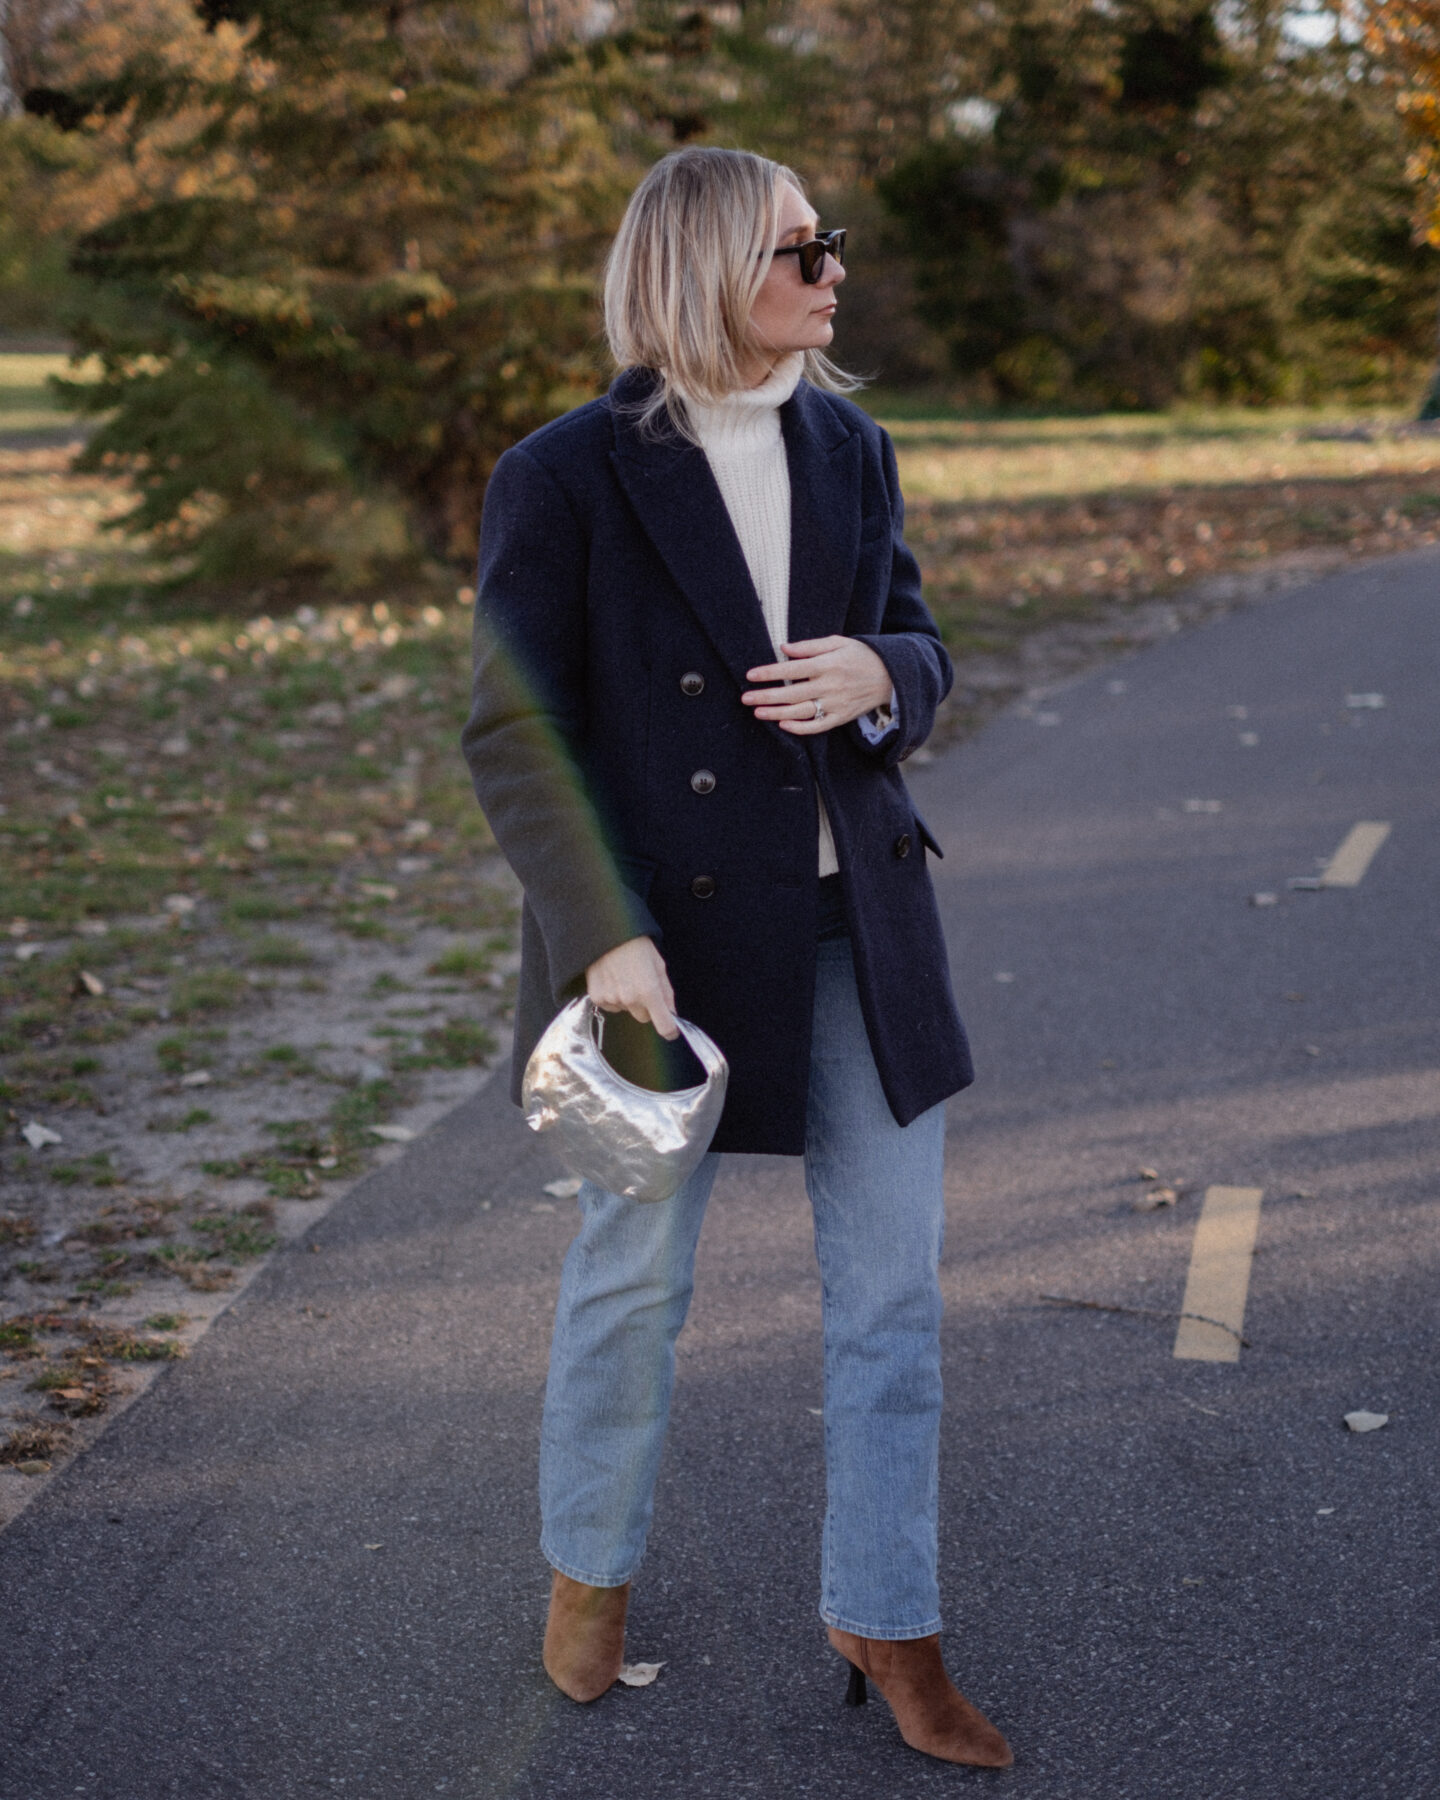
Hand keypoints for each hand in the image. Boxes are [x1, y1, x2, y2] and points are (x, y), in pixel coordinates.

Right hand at [585, 936, 678, 1039]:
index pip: (663, 1025)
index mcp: (650, 991)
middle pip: (643, 1017)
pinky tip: (612, 979)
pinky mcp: (597, 997)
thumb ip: (666, 992)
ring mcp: (612, 999)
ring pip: (626, 1010)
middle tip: (641, 986)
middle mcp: (630, 998)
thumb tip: (672, 1013)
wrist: (606, 932)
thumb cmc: (636, 945)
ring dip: (628, 1000)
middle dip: (646, 1007)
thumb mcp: (659, 965)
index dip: (670, 1030)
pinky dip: (612, 997)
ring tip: (624, 977)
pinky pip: (610, 1006)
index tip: (671, 1030)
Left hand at [742, 636, 892, 734]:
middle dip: (766, 696)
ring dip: (777, 713)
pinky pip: (818, 726)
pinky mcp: (841, 717)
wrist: (891, 676)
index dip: (770, 673)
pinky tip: (783, 725)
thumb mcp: (838, 642)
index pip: (792, 669)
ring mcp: (836, 703)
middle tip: (745, 698)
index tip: (750, 675)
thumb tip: (784, 648)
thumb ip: (810, 646)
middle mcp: (830, 685)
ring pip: (801, 712)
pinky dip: (800, 728)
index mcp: (827, 664)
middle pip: (792, 693)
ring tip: (757, 712)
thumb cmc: (861, 655)